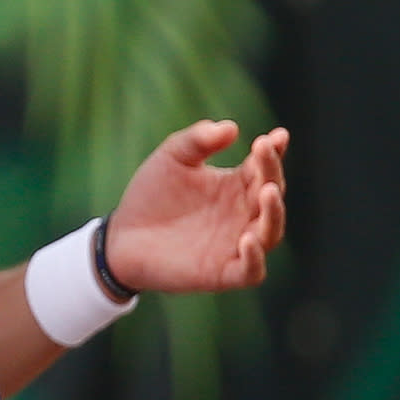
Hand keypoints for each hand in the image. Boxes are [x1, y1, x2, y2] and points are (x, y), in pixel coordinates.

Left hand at [104, 120, 288, 293]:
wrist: (122, 235)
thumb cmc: (152, 194)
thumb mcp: (171, 158)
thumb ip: (197, 140)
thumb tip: (231, 127)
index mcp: (236, 186)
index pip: (264, 168)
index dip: (274, 152)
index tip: (277, 136)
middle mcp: (243, 214)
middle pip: (271, 195)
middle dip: (272, 173)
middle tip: (264, 154)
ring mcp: (236, 245)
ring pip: (270, 232)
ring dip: (274, 213)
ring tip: (267, 191)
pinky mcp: (223, 273)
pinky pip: (251, 271)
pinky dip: (254, 258)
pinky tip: (247, 239)